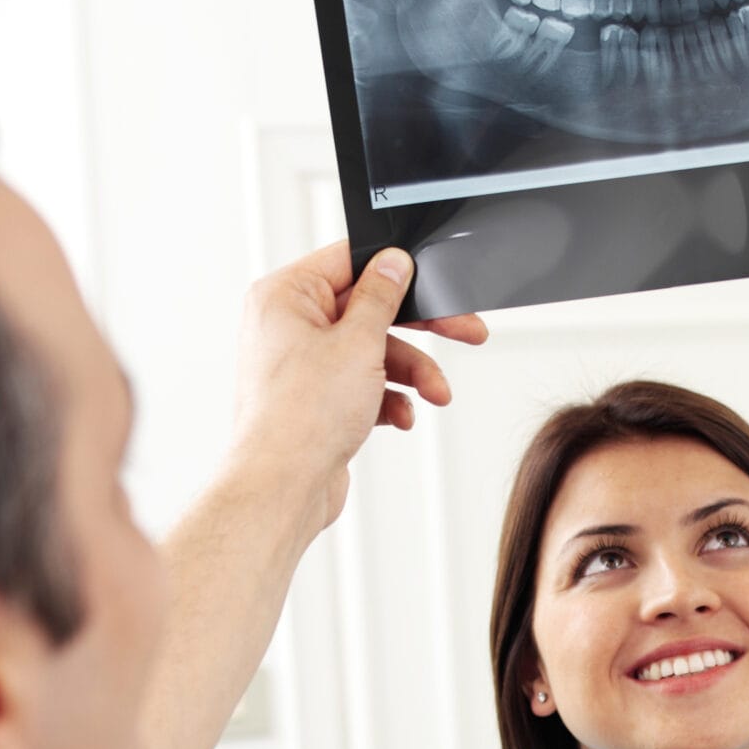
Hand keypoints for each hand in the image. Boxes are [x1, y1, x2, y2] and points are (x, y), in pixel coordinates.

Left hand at [225, 240, 488, 534]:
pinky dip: (388, 400)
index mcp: (285, 296)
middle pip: (368, 312)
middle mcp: (288, 326)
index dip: (394, 271)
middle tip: (465, 331)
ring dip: (411, 373)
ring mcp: (302, 366)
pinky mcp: (316, 401)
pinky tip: (401, 417)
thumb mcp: (358, 342)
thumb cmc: (302, 417)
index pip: (348, 262)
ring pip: (372, 353)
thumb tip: (393, 263)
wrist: (284, 487)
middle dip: (419, 332)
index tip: (430, 281)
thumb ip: (381, 298)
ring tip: (437, 394)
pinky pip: (362, 387)